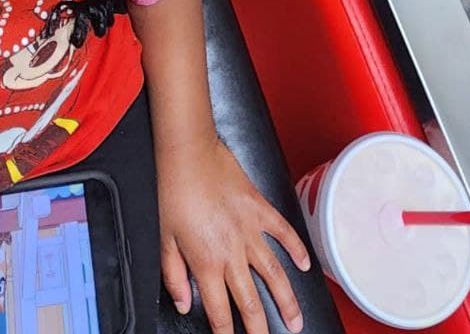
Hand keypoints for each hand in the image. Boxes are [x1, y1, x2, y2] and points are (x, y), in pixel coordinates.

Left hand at [157, 135, 310, 333]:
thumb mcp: (165, 238)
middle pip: (251, 302)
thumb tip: (183, 303)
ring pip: (274, 274)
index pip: (220, 313)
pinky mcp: (260, 209)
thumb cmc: (174, 191)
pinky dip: (296, 248)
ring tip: (296, 319)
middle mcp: (232, 252)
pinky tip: (304, 264)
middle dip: (261, 328)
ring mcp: (250, 231)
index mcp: (207, 263)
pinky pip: (284, 232)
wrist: (189, 153)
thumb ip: (174, 275)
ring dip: (287, 300)